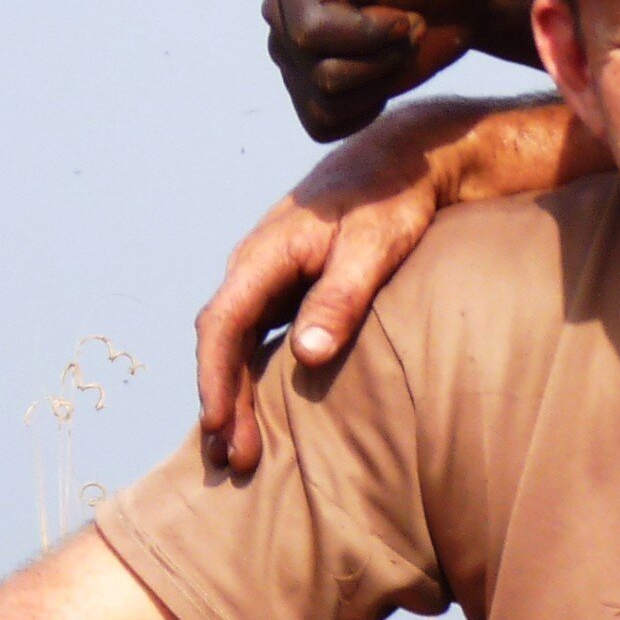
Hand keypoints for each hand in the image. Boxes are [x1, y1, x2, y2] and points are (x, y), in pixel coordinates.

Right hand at [194, 99, 486, 473]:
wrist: (403, 158)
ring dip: (235, 393)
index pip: (223, 325)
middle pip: (222, 343)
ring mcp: (268, 276)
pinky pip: (258, 335)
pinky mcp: (288, 284)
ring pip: (236, 342)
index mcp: (263, 254)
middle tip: (233, 461)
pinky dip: (254, 374)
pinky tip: (266, 409)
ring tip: (241, 450)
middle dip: (223, 402)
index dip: (216, 379)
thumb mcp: (374, 246)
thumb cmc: (392, 199)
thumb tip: (306, 355)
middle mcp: (254, 266)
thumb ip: (341, 297)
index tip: (219, 425)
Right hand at [264, 0, 495, 141]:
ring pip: (328, 100)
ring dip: (379, 81)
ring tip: (397, 44)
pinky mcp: (310, 94)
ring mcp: (290, 58)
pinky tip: (384, 73)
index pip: (315, 31)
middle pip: (322, 70)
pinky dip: (365, 107)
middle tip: (408, 24)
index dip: (369, 33)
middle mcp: (280, 15)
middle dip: (380, 57)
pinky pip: (328, 123)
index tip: (408, 14)